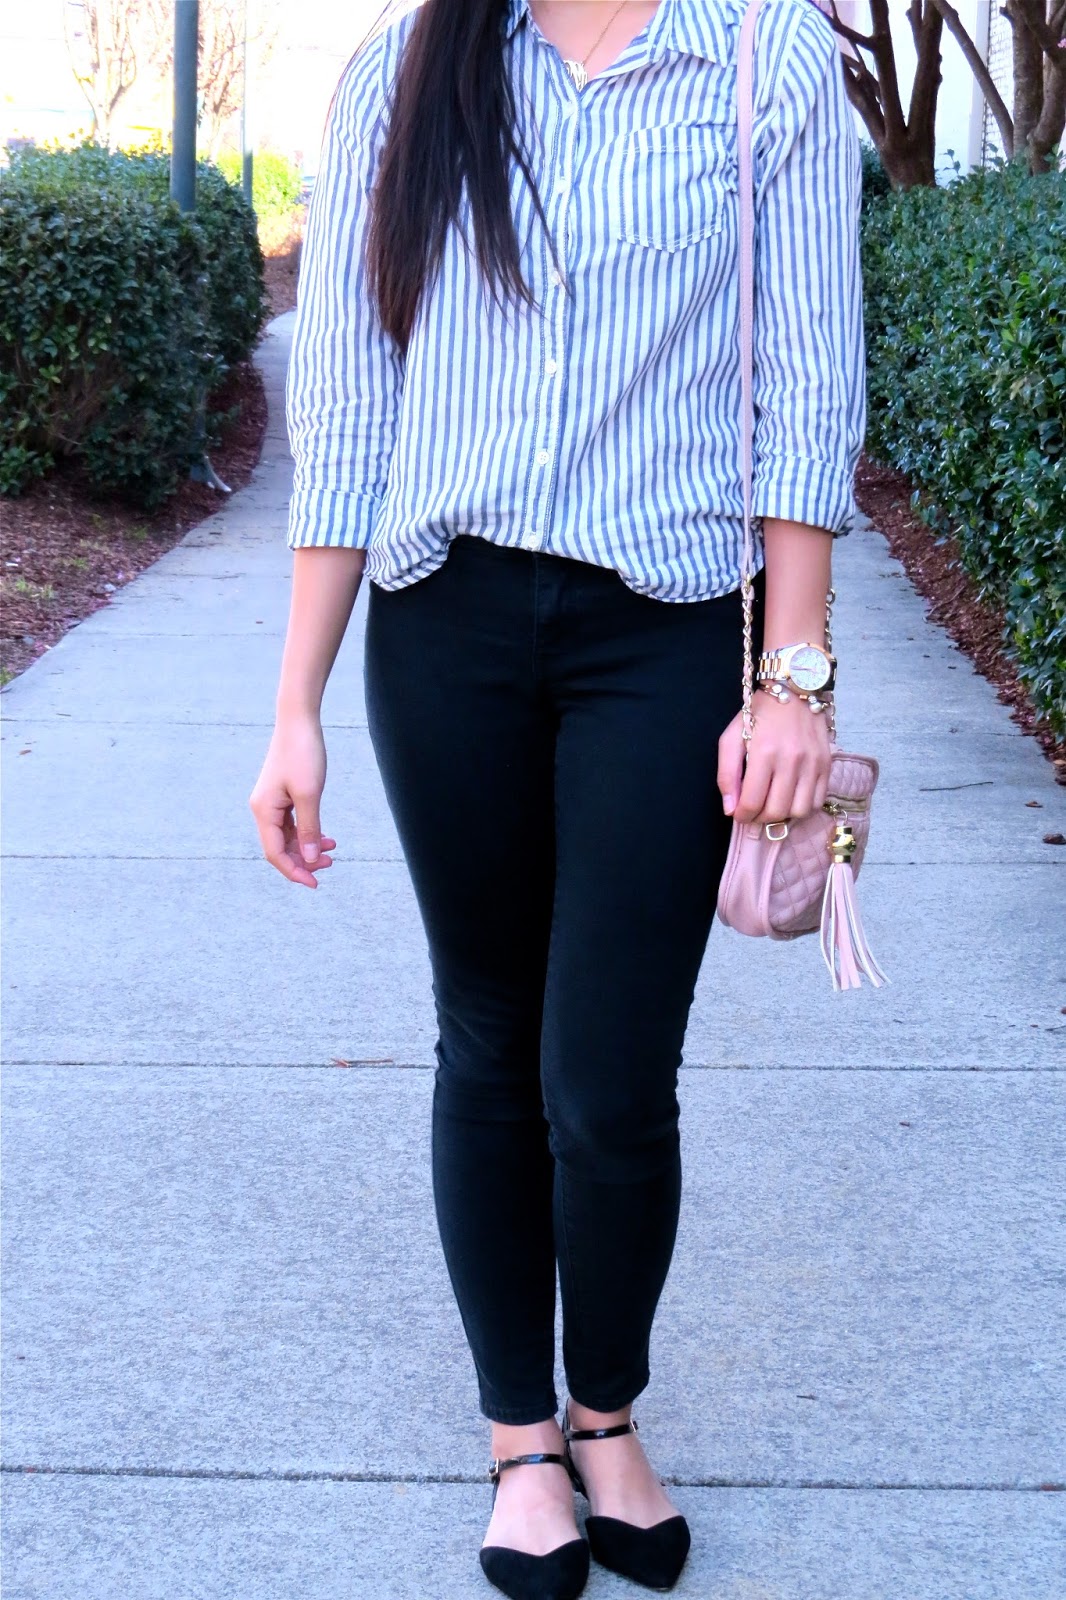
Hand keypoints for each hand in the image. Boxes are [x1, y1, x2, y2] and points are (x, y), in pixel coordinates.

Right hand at [249, 712, 336, 887]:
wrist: (299, 721)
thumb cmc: (303, 754)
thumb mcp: (309, 794)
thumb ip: (309, 828)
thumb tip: (308, 858)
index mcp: (264, 811)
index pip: (275, 853)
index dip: (294, 871)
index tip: (316, 883)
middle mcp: (263, 809)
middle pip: (280, 848)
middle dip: (303, 861)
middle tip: (330, 864)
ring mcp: (272, 802)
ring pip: (287, 837)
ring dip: (307, 847)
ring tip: (331, 850)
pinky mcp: (282, 795)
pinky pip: (292, 824)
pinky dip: (308, 833)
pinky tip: (325, 837)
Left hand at [718, 690, 831, 826]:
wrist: (794, 690)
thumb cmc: (758, 714)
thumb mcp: (731, 738)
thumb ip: (726, 775)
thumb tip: (730, 809)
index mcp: (764, 753)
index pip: (752, 802)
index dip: (742, 816)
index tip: (738, 814)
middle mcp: (791, 760)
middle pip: (776, 811)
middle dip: (760, 819)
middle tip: (753, 811)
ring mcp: (812, 763)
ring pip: (800, 811)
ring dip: (783, 816)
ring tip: (772, 805)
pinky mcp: (826, 764)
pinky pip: (818, 801)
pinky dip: (803, 807)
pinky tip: (791, 797)